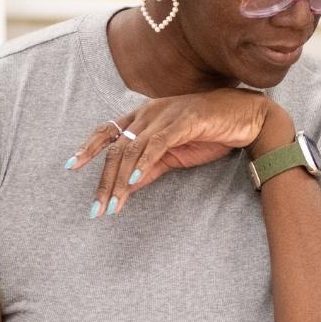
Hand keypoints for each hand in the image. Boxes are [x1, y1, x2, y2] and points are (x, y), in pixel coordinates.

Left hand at [67, 88, 286, 216]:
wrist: (248, 117)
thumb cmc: (211, 132)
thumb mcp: (174, 154)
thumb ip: (149, 167)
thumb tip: (126, 186)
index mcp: (144, 116)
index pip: (107, 131)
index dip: (89, 147)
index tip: (73, 168)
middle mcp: (150, 112)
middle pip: (116, 147)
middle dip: (104, 181)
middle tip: (97, 209)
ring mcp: (166, 115)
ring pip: (132, 149)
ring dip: (120, 181)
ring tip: (113, 206)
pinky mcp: (184, 121)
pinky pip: (157, 144)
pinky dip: (144, 163)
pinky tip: (136, 182)